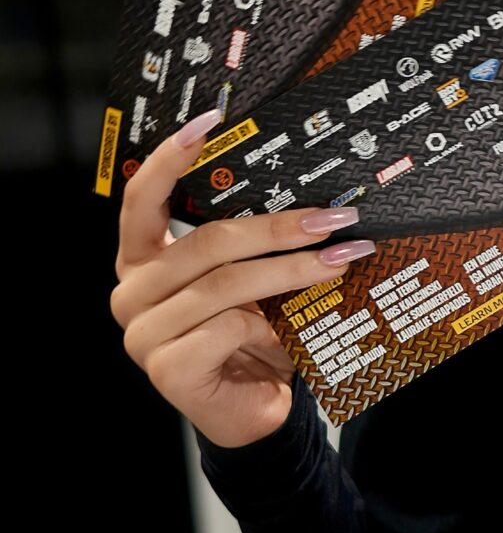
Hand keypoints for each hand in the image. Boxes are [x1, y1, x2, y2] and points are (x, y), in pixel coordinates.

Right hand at [111, 109, 375, 448]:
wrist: (259, 412)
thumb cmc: (255, 339)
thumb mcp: (253, 283)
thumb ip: (252, 246)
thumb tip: (310, 198)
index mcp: (143, 261)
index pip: (142, 198)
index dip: (172, 157)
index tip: (211, 121)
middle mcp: (133, 293)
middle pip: (207, 241)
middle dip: (279, 227)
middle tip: (333, 219)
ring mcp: (144, 334)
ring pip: (226, 284)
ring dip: (293, 271)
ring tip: (340, 260)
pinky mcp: (168, 369)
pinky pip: (228, 327)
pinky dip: (268, 326)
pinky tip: (290, 333)